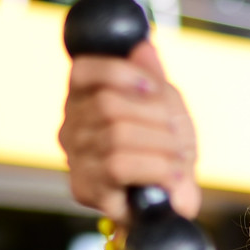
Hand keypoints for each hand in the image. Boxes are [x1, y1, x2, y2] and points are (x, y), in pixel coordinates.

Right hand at [57, 40, 200, 224]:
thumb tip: (142, 46)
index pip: (84, 71)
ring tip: (179, 157)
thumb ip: (151, 76)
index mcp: (84, 99)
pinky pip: (118, 166)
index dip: (120, 72)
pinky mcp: (87, 190)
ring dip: (161, 144)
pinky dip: (155, 167)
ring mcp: (75, 159)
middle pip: (108, 104)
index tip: (152, 88)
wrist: (169, 202)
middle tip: (177, 133)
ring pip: (116, 135)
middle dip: (155, 116)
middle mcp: (71, 127)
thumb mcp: (164, 106)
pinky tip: (172, 175)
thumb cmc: (163, 151)